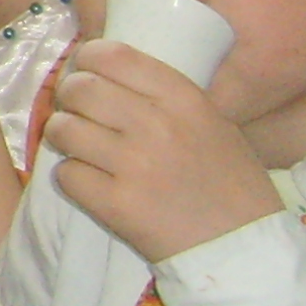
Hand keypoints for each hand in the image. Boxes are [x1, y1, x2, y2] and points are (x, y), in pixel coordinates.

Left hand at [48, 38, 283, 263]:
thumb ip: (163, 96)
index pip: (112, 55)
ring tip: (83, 149)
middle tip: (80, 115)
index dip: (87, 60)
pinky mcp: (116, 203)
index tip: (86, 72)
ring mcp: (135, 165)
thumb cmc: (231, 185)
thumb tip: (103, 70)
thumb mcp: (212, 124)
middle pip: (79, 88)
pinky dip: (73, 178)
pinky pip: (66, 173)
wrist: (242, 249)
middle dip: (70, 100)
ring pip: (63, 128)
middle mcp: (158, 125)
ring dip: (65, 138)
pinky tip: (93, 184)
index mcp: (185, 100)